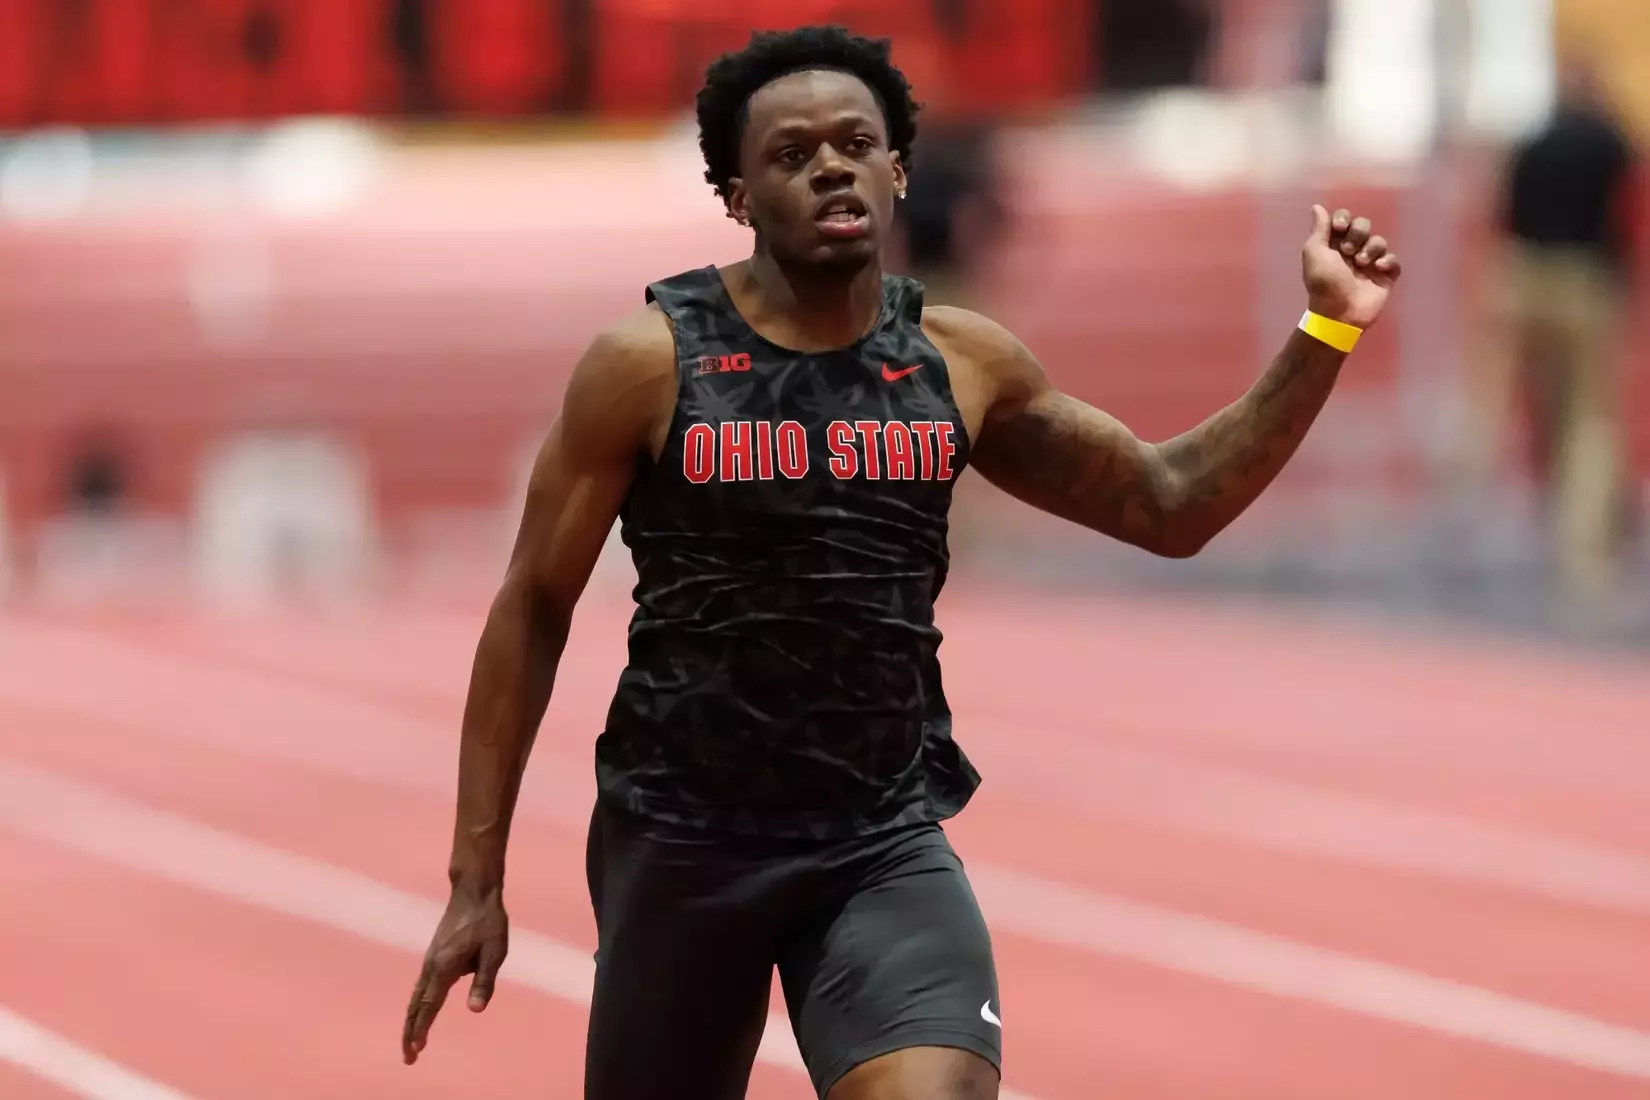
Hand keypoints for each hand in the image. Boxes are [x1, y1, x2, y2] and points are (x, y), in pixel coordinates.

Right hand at [402, 885, 508, 1064]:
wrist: (473, 892)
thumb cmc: (488, 922)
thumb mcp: (494, 952)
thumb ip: (484, 981)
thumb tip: (475, 1010)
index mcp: (445, 966)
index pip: (430, 1005)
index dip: (422, 1028)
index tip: (416, 1049)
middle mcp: (431, 966)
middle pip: (416, 1005)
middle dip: (410, 1032)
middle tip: (408, 1058)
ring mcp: (430, 961)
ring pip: (416, 997)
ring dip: (412, 1021)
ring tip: (411, 1043)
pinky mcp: (433, 956)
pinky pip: (421, 987)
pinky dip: (417, 1006)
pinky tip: (419, 1014)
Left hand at [1301, 205, 1401, 328]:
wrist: (1339, 312)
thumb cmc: (1323, 282)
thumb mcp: (1315, 253)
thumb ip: (1319, 229)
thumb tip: (1316, 207)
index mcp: (1334, 244)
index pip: (1344, 219)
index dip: (1343, 219)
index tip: (1338, 229)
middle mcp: (1353, 250)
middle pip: (1364, 225)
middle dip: (1358, 234)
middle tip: (1347, 252)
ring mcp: (1370, 263)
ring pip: (1379, 240)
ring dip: (1371, 249)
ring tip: (1360, 264)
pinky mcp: (1385, 276)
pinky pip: (1394, 259)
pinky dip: (1388, 261)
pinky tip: (1378, 269)